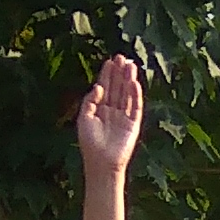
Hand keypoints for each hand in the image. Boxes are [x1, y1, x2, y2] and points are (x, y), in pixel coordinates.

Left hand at [73, 53, 145, 172]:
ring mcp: (124, 117)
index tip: (110, 61)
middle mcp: (113, 111)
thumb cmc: (90, 143)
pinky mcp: (133, 124)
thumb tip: (98, 86)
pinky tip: (134, 83)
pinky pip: (136, 106)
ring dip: (129, 79)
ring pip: (127, 94)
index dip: (107, 75)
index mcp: (99, 109)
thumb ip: (90, 101)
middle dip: (119, 73)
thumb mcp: (84, 118)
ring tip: (130, 65)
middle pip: (117, 88)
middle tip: (122, 57)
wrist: (101, 163)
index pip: (105, 88)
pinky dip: (135, 95)